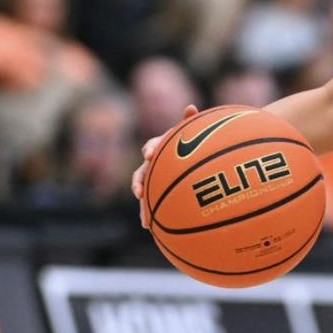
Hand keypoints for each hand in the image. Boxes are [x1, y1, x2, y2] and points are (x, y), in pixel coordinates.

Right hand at [132, 104, 198, 226]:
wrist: (194, 162)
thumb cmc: (193, 144)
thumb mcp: (192, 135)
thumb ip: (189, 123)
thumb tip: (190, 106)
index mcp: (162, 148)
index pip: (152, 146)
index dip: (150, 150)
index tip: (149, 155)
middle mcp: (154, 164)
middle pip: (142, 172)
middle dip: (139, 182)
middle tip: (139, 191)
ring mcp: (154, 180)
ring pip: (145, 192)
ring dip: (143, 205)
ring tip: (144, 219)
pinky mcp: (157, 193)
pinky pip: (151, 204)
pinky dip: (148, 214)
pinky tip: (148, 227)